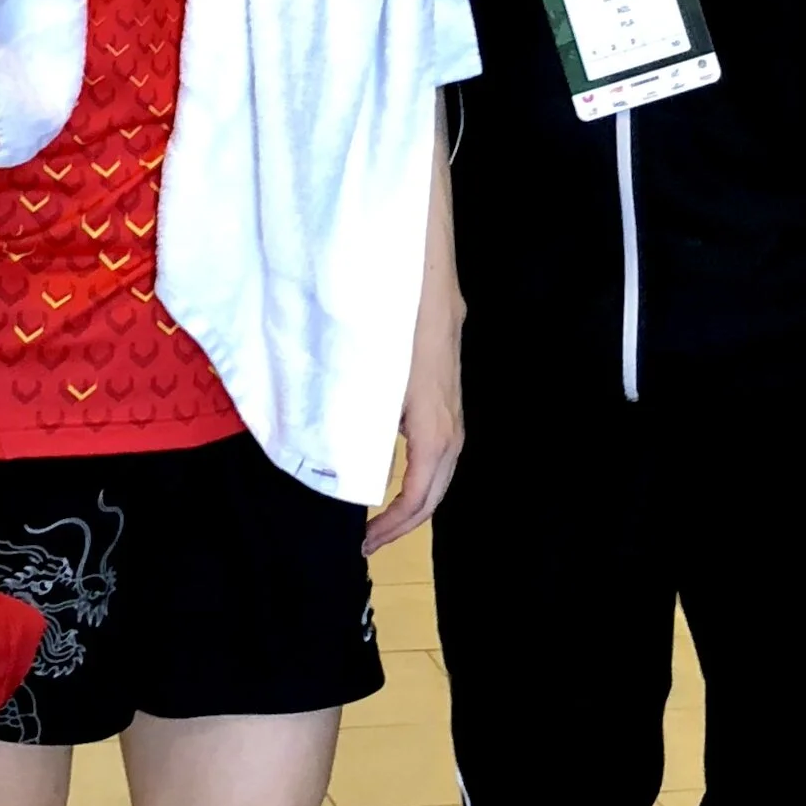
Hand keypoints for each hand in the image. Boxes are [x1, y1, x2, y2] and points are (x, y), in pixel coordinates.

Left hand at [364, 295, 463, 554]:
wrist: (421, 263)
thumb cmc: (393, 315)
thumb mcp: (368, 376)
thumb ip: (360, 424)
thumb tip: (351, 471)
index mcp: (432, 424)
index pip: (420, 495)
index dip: (394, 526)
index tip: (365, 541)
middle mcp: (451, 419)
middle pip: (437, 490)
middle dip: (405, 523)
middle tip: (370, 541)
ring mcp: (453, 404)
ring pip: (443, 468)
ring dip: (416, 499)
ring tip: (383, 517)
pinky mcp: (446, 389)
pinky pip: (439, 445)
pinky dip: (420, 471)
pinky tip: (394, 470)